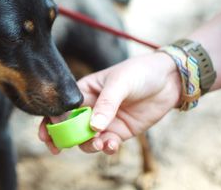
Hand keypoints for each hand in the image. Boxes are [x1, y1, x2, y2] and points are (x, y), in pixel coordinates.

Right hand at [39, 52, 181, 154]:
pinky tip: (111, 145)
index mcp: (85, 90)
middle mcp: (92, 107)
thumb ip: (107, 104)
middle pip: (70, 126)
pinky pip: (107, 143)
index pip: (63, 106)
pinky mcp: (119, 131)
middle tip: (59, 148)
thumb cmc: (140, 72)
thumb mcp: (120, 83)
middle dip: (63, 138)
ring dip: (87, 145)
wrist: (170, 80)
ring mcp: (105, 120)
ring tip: (98, 144)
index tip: (50, 132)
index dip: (53, 119)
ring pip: (86, 138)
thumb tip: (93, 127)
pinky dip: (106, 148)